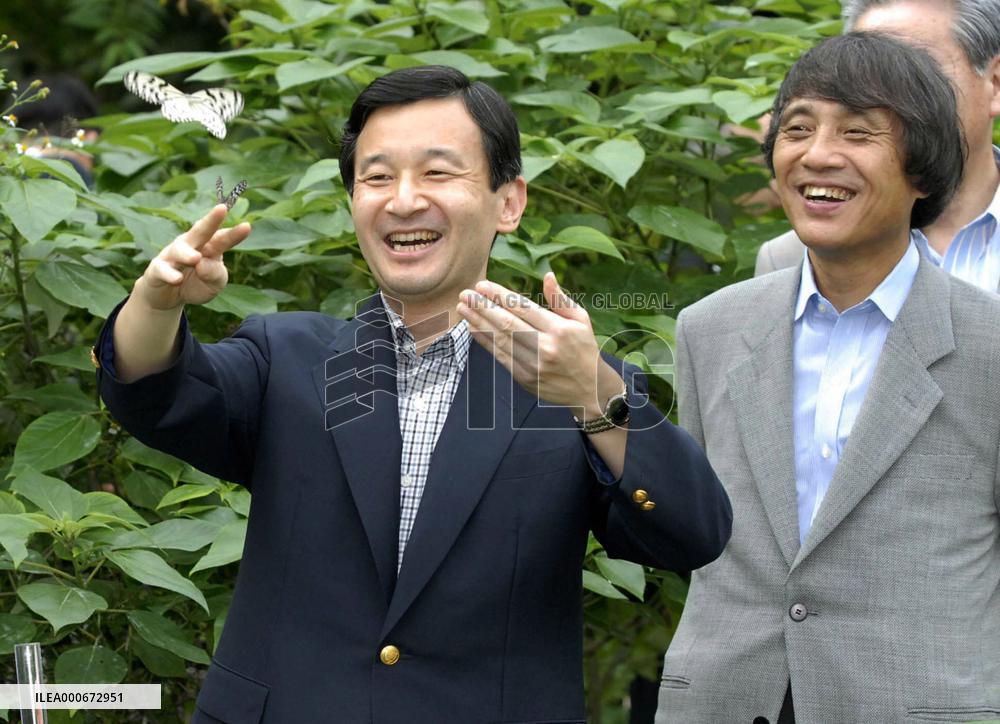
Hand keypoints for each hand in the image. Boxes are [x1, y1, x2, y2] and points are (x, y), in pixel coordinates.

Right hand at [134, 204, 250, 310]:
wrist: (169, 297)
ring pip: (179, 249)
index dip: (234, 234)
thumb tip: (203, 263)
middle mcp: (191, 245)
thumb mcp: (214, 284)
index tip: (247, 226)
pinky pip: (162, 269)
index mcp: (210, 247)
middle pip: (201, 231)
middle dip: (211, 220)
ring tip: (195, 258)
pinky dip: (169, 274)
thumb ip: (215, 274)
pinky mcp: (157, 269)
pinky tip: (177, 279)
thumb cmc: (197, 285)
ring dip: (187, 253)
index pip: (223, 239)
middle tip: (221, 209)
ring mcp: (172, 255)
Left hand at [456, 272, 621, 418]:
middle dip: (483, 307)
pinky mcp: (524, 378)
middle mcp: (545, 347)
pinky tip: (473, 328)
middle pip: (507, 323)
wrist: (589, 389)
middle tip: (465, 294)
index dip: (500, 296)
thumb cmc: (584, 348)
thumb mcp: (581, 320)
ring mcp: (533, 365)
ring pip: (500, 340)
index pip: (523, 309)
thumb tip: (547, 276)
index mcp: (559, 330)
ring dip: (478, 322)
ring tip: (463, 308)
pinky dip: (484, 342)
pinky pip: (500, 356)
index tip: (482, 285)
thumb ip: (560, 299)